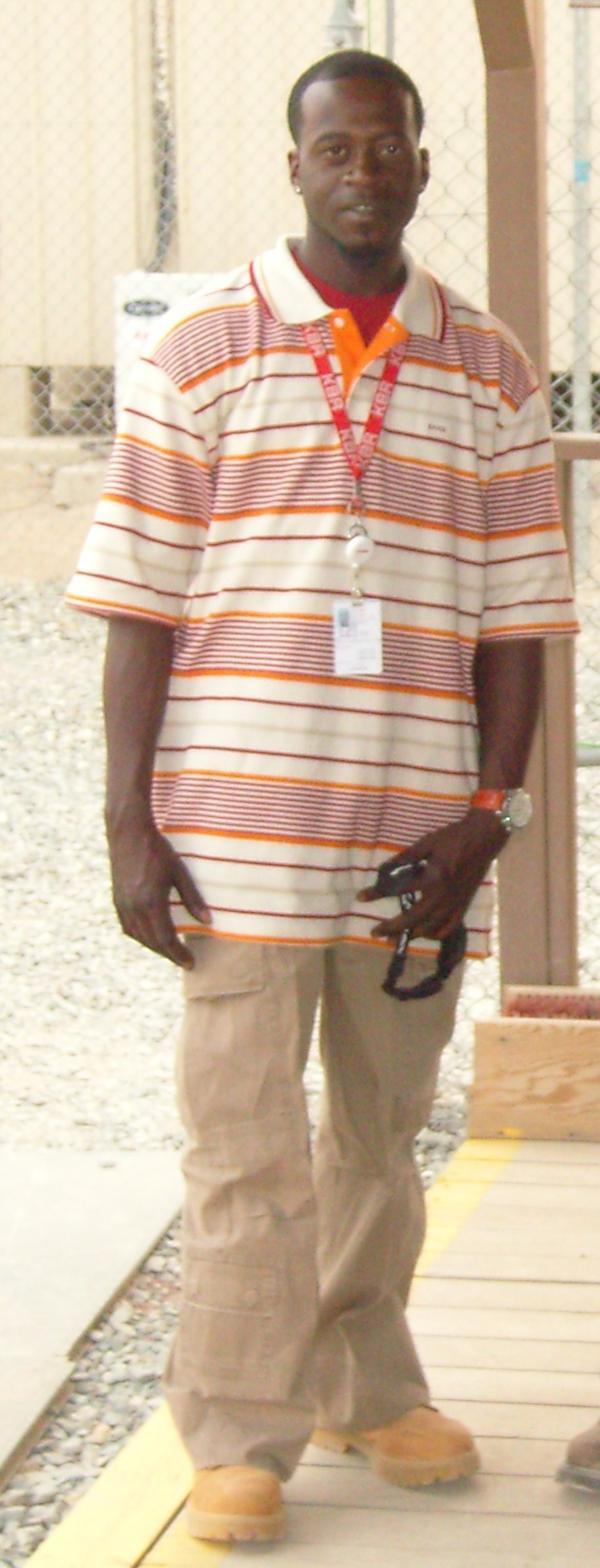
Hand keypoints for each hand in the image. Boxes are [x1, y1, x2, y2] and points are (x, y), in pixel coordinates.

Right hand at [107, 812, 210, 967]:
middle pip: (152, 942)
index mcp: (151, 903)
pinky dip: (141, 936)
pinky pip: (128, 927)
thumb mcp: (180, 872)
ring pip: (138, 937)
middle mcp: (134, 908)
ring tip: (170, 950)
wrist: (128, 833)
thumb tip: (208, 922)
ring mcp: (122, 905)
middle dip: (168, 954)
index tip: (190, 963)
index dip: (178, 954)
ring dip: (154, 947)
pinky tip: (150, 935)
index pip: (166, 939)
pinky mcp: (117, 900)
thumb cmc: (158, 850)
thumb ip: (193, 899)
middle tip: (184, 961)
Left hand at [358, 809, 505, 941]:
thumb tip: (383, 870)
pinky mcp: (463, 905)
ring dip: (410, 934)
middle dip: (391, 928)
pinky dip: (434, 934)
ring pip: (430, 928)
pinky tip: (424, 933)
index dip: (377, 893)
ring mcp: (454, 903)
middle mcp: (443, 895)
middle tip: (375, 932)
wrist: (483, 837)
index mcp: (432, 877)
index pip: (398, 889)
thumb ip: (404, 858)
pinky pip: (448, 928)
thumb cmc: (452, 837)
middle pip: (412, 919)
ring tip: (395, 937)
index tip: (361, 897)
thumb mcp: (426, 843)